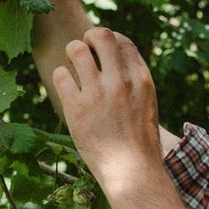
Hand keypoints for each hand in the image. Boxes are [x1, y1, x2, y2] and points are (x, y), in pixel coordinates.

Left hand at [53, 28, 162, 194]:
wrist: (132, 172)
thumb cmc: (140, 144)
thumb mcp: (147, 106)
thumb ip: (133, 83)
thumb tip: (115, 64)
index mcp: (141, 80)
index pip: (122, 41)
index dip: (109, 40)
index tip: (101, 50)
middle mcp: (120, 82)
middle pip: (100, 35)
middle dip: (88, 38)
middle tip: (83, 51)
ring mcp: (98, 94)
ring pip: (76, 49)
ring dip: (71, 53)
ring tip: (72, 66)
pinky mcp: (77, 108)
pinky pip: (61, 75)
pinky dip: (61, 78)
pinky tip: (67, 89)